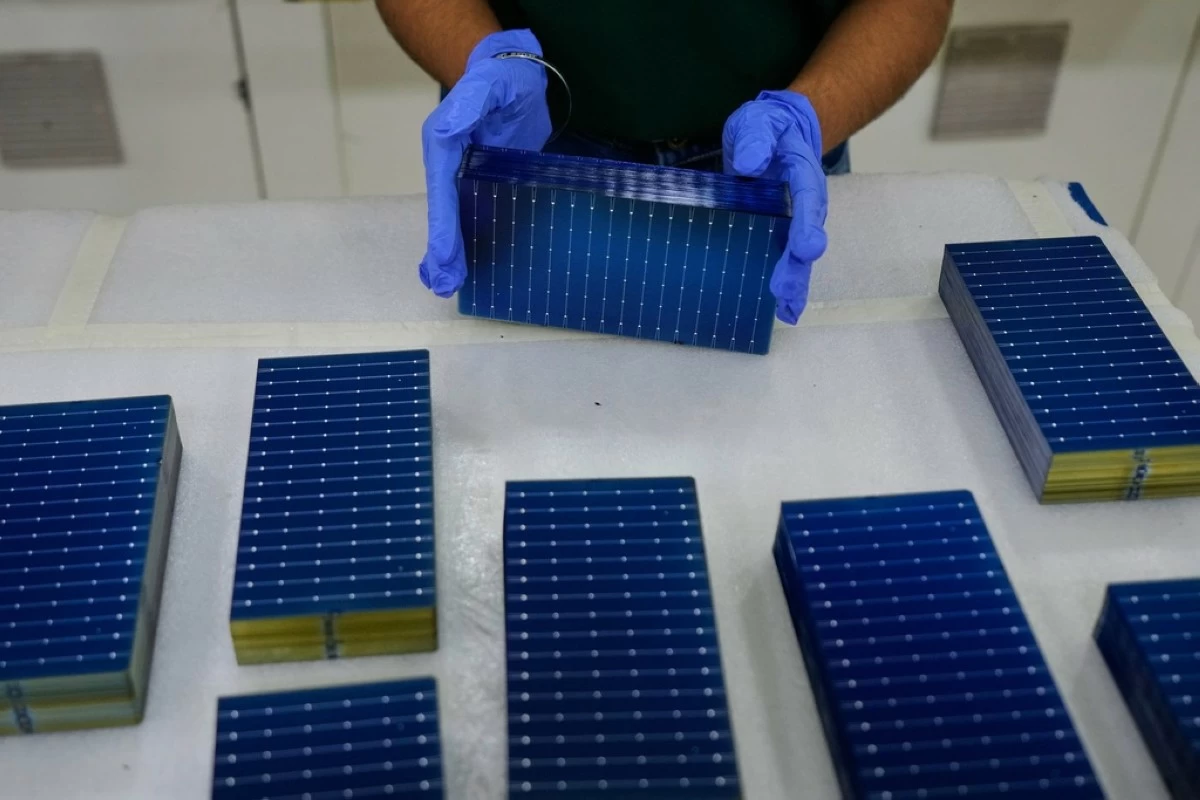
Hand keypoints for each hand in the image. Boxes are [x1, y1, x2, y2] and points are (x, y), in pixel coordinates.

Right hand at [419, 29, 551, 297]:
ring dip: (452, 253)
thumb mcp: (488, 84)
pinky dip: (470, 242)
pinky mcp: (483, 183)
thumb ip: (470, 104)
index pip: (442, 193)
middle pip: (444, 214)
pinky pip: (474, 216)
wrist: (511, 76)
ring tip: (447, 284)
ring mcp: (465, 177)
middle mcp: (449, 166)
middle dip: (443, 252)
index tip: (444, 260)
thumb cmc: (499, 78)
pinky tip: (472, 265)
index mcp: (445, 145)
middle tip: (445, 285)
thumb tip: (446, 131)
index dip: (443, 229)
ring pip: (456, 220)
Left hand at [723, 90, 827, 324]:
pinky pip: (789, 260)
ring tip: (787, 309)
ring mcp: (797, 220)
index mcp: (802, 171)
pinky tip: (786, 311)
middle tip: (783, 290)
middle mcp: (807, 201)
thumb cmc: (766, 127)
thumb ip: (757, 138)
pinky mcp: (783, 232)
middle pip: (806, 235)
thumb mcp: (757, 122)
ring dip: (794, 282)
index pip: (807, 198)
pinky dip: (789, 285)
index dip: (806, 225)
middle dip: (797, 264)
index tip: (807, 248)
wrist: (777, 132)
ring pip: (800, 255)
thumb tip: (752, 165)